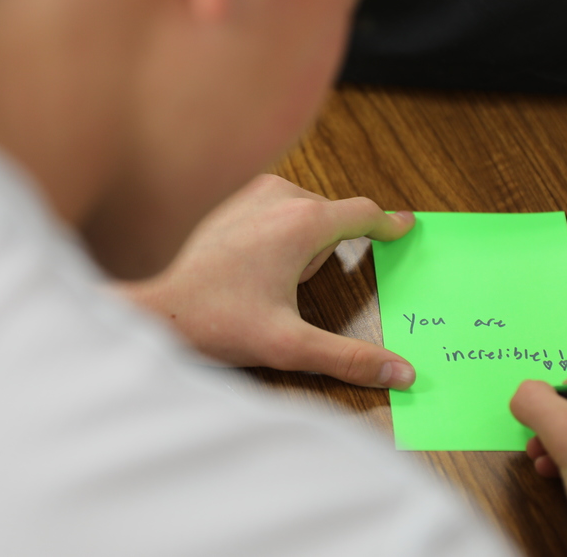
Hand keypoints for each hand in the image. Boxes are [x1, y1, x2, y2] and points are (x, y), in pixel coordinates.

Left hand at [117, 174, 417, 388]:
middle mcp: (281, 195)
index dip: (388, 224)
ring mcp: (255, 193)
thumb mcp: (290, 346)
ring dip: (304, 244)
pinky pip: (280, 211)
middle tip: (289, 292)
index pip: (363, 214)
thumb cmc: (220, 323)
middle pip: (333, 220)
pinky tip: (254, 267)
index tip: (406, 227)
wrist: (161, 310)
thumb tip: (403, 373)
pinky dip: (282, 234)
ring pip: (307, 214)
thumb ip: (350, 359)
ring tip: (269, 282)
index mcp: (302, 222)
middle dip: (325, 255)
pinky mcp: (236, 200)